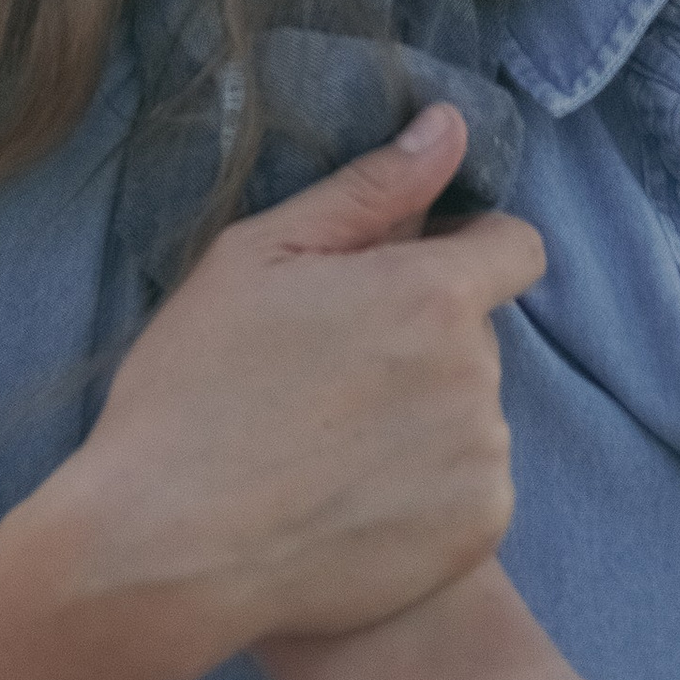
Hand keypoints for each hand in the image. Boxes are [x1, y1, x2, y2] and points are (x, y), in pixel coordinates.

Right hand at [53, 103, 546, 679]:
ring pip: (471, 413)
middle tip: (328, 374)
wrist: (163, 552)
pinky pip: (470, 491)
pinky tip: (348, 503)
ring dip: (424, 417)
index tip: (401, 279)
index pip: (516, 247)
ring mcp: (483, 464)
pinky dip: (426, 493)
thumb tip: (452, 126)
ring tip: (327, 447)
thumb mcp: (260, 256)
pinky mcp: (475, 537)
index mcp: (431, 296)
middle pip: (476, 334)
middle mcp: (477, 377)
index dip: (465, 251)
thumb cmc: (195, 387)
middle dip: (421, 339)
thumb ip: (371, 189)